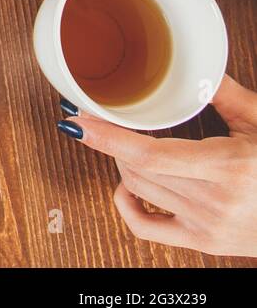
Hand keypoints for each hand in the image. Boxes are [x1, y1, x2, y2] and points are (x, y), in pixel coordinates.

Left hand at [62, 77, 256, 256]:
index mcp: (229, 168)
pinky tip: (127, 186)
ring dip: (123, 164)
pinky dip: (126, 204)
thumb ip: (226, 93)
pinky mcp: (204, 243)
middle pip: (136, 170)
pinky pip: (146, 228)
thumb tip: (197, 64)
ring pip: (138, 190)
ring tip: (130, 144)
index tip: (77, 120)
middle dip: (114, 142)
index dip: (107, 137)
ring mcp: (208, 226)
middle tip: (105, 121)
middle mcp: (216, 201)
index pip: (148, 155)